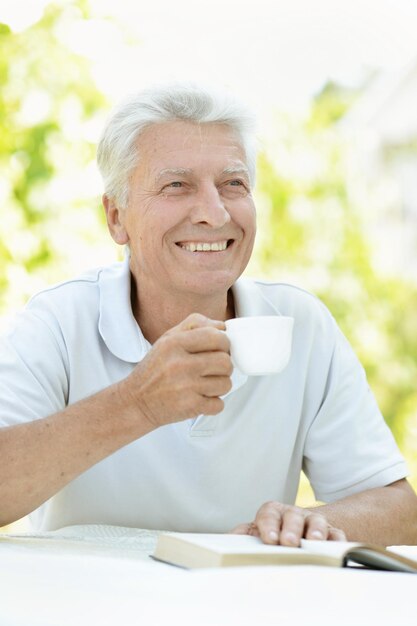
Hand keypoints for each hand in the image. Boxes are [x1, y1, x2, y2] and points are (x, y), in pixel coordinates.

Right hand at [119, 313, 232, 427]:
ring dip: (220, 385)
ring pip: (225, 383)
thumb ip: (194, 325)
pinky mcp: (190, 407)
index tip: (221, 349)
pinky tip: (202, 398)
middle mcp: (179, 364)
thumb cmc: (154, 370)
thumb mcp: (167, 339)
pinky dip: (214, 403)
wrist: (136, 401)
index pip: (216, 337)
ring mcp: (185, 387)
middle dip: (225, 366)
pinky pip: (219, 404)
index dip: (225, 343)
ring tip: (207, 384)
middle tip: (215, 369)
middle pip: (225, 361)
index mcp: (174, 343)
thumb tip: (222, 326)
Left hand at [231, 501, 345, 545]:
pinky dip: (337, 540)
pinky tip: (336, 548)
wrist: (296, 532)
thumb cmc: (272, 535)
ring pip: (317, 522)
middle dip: (291, 529)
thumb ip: (241, 536)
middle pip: (293, 516)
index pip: (269, 513)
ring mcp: (313, 523)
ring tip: (314, 543)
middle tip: (289, 542)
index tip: (269, 539)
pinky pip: (337, 534)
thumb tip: (226, 541)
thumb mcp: (255, 533)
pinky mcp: (331, 533)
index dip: (269, 525)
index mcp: (273, 513)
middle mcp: (294, 514)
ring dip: (316, 532)